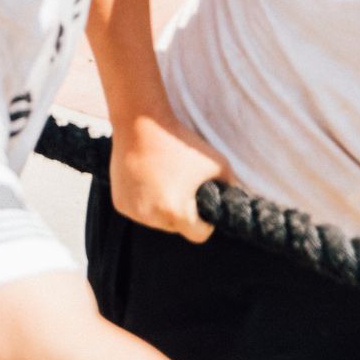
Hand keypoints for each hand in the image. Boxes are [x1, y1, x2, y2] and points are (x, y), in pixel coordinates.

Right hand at [109, 115, 228, 243]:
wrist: (140, 124)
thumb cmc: (180, 143)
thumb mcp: (218, 163)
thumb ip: (231, 186)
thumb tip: (240, 201)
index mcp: (176, 213)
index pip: (199, 236)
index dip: (205, 223)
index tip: (202, 205)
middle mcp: (151, 217)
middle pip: (176, 227)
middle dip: (182, 213)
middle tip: (181, 187)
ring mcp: (132, 211)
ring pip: (156, 221)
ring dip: (162, 209)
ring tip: (162, 182)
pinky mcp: (119, 203)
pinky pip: (139, 212)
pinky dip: (144, 202)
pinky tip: (146, 182)